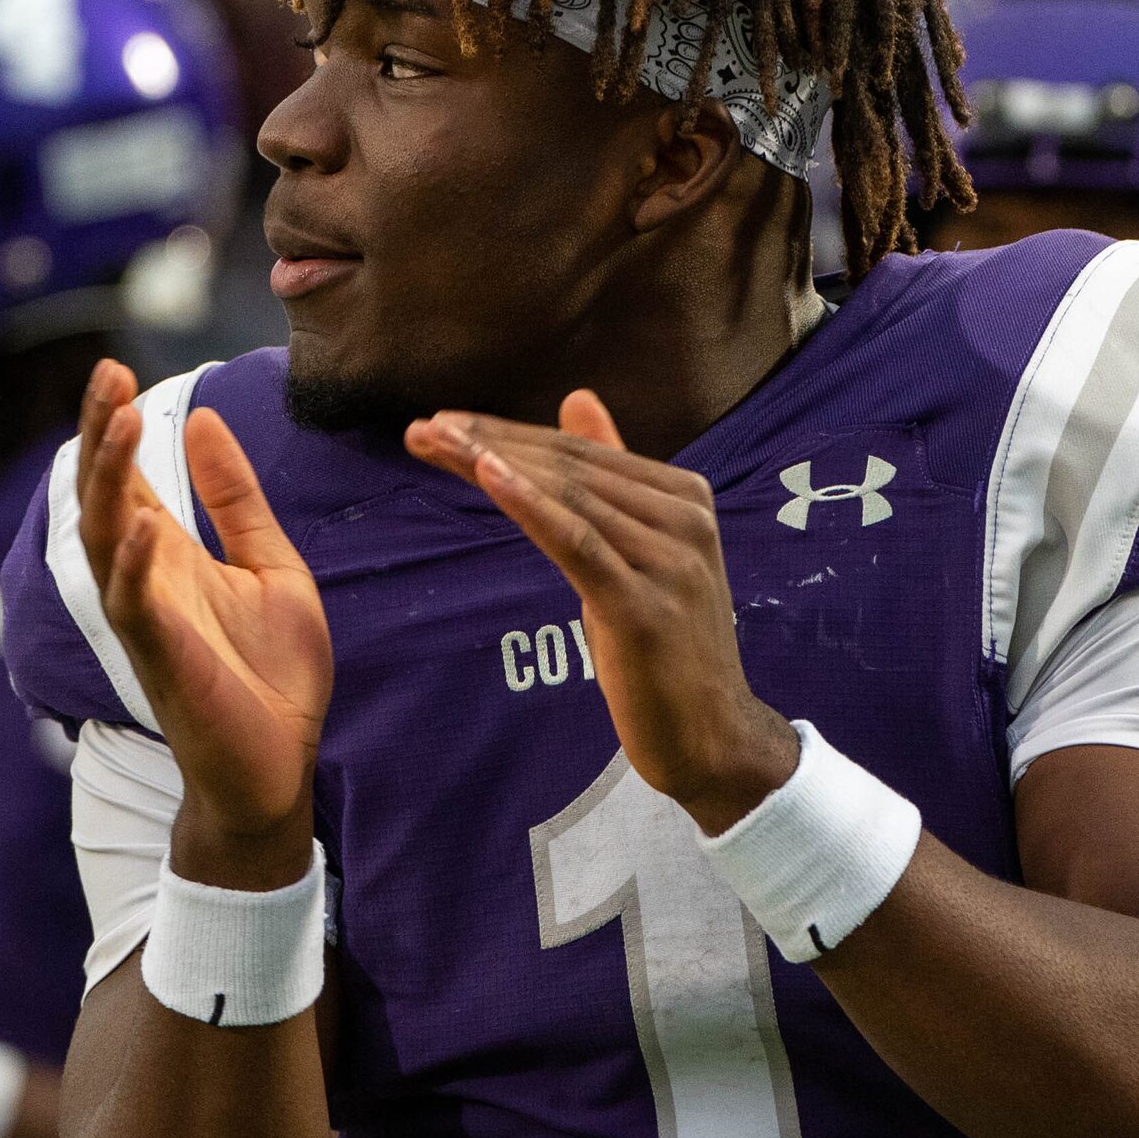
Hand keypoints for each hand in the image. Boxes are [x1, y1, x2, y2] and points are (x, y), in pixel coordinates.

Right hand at [78, 361, 331, 888]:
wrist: (282, 765)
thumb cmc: (273, 676)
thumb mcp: (271, 566)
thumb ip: (236, 501)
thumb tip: (205, 422)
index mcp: (170, 555)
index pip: (128, 478)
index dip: (116, 425)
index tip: (117, 366)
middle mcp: (146, 580)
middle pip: (104, 495)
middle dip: (100, 434)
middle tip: (105, 372)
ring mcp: (148, 620)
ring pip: (105, 540)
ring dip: (109, 481)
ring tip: (120, 421)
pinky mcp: (163, 662)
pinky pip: (135, 609)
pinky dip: (134, 567)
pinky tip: (143, 530)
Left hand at [406, 391, 798, 832]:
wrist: (714, 739)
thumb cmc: (668, 649)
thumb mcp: (640, 553)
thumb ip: (611, 481)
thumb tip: (578, 398)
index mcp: (686, 497)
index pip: (583, 453)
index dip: (510, 432)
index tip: (444, 422)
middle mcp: (686, 519)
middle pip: (571, 468)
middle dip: (491, 442)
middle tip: (424, 428)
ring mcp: (670, 562)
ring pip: (569, 498)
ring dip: (493, 465)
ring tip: (436, 444)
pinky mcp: (644, 608)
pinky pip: (578, 544)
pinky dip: (529, 505)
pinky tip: (486, 474)